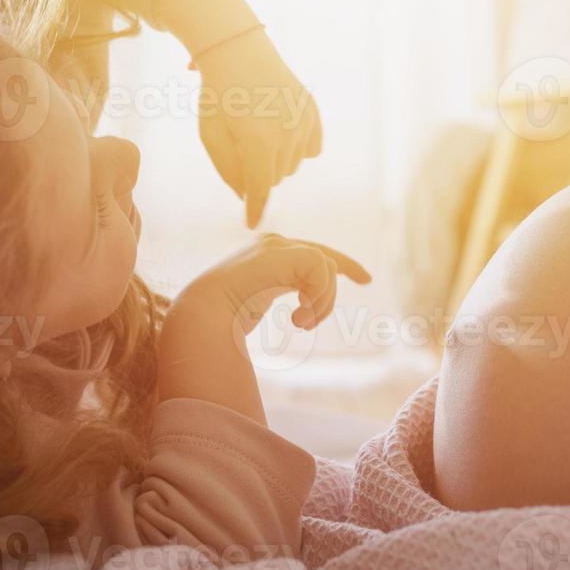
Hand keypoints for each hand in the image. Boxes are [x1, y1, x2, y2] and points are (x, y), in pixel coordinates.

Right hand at [181, 234, 370, 333]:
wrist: (203, 315)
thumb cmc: (221, 321)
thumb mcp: (257, 306)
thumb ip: (277, 295)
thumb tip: (303, 303)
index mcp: (264, 257)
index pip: (310, 255)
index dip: (341, 264)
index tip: (364, 279)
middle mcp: (271, 245)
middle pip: (323, 256)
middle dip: (347, 267)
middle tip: (366, 280)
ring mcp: (276, 246)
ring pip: (325, 266)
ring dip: (322, 302)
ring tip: (301, 323)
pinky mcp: (282, 251)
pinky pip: (321, 267)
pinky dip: (317, 295)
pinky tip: (298, 315)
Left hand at [196, 30, 322, 227]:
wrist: (239, 52)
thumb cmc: (218, 95)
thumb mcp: (211, 135)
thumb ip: (227, 170)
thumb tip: (247, 194)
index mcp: (258, 142)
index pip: (260, 190)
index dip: (254, 209)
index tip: (251, 224)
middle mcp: (287, 135)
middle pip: (275, 178)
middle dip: (258, 172)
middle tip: (242, 146)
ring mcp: (304, 124)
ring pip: (293, 166)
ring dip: (276, 159)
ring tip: (259, 132)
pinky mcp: (313, 114)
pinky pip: (311, 150)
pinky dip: (296, 148)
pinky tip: (281, 130)